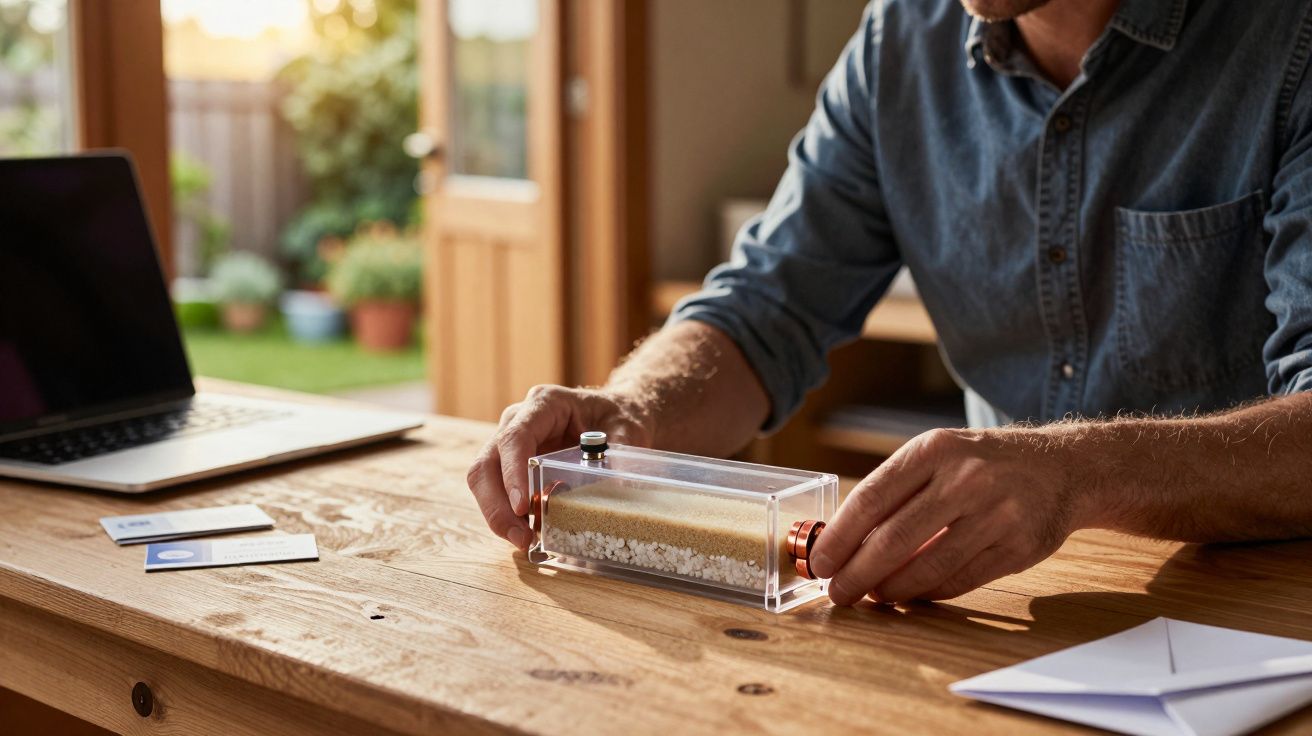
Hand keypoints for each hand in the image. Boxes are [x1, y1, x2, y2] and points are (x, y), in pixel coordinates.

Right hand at [467, 385, 653, 549]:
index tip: (522, 505)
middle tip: (520, 537)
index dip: (513, 472)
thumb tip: (614, 491)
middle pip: (488, 462)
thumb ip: (620, 455)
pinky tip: (526, 534)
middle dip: (497, 504)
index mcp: (544, 404)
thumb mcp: (628, 429)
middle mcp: (518, 421)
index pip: (515, 437)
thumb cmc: (618, 416)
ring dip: (498, 515)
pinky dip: (507, 515)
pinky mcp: (512, 465)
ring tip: (523, 542)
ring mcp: (510, 444)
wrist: (616, 415)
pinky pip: (497, 491)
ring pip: (484, 480)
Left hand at [807, 427, 1086, 604]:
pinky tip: (910, 595)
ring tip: (872, 595)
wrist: (1061, 467)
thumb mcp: (938, 455)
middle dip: (857, 573)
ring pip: (928, 567)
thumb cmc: (982, 463)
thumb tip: (843, 541)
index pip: (871, 498)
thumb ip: (895, 491)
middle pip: (894, 538)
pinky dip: (928, 592)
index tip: (819, 562)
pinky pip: (960, 580)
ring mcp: (996, 514)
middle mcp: (965, 478)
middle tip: (837, 591)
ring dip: (891, 589)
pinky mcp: (1018, 547)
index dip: (839, 537)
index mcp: (933, 450)